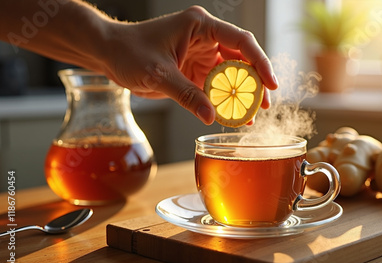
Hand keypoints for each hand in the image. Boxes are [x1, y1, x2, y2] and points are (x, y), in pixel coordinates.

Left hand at [98, 6, 278, 124]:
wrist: (109, 54)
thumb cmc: (129, 51)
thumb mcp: (158, 73)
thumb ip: (186, 94)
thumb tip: (211, 116)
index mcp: (200, 26)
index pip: (240, 41)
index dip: (260, 61)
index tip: (271, 83)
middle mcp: (206, 38)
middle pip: (242, 59)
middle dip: (255, 82)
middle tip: (265, 105)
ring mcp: (202, 55)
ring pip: (231, 75)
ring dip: (241, 94)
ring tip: (252, 115)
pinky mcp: (195, 71)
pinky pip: (216, 87)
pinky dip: (224, 101)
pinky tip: (233, 116)